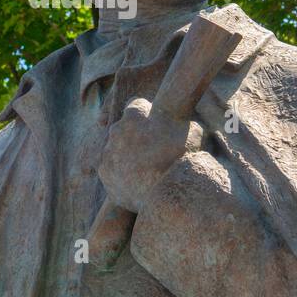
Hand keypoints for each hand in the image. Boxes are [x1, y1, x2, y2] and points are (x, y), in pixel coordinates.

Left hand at [98, 97, 206, 215]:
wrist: (167, 192)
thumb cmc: (182, 157)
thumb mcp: (192, 131)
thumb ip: (180, 123)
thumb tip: (183, 123)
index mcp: (135, 113)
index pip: (135, 104)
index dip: (145, 114)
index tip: (153, 123)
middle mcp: (116, 129)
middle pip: (122, 128)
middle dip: (133, 135)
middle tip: (150, 149)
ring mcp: (107, 152)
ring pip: (114, 150)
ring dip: (125, 156)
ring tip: (143, 169)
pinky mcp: (104, 174)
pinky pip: (111, 171)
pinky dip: (120, 175)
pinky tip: (135, 182)